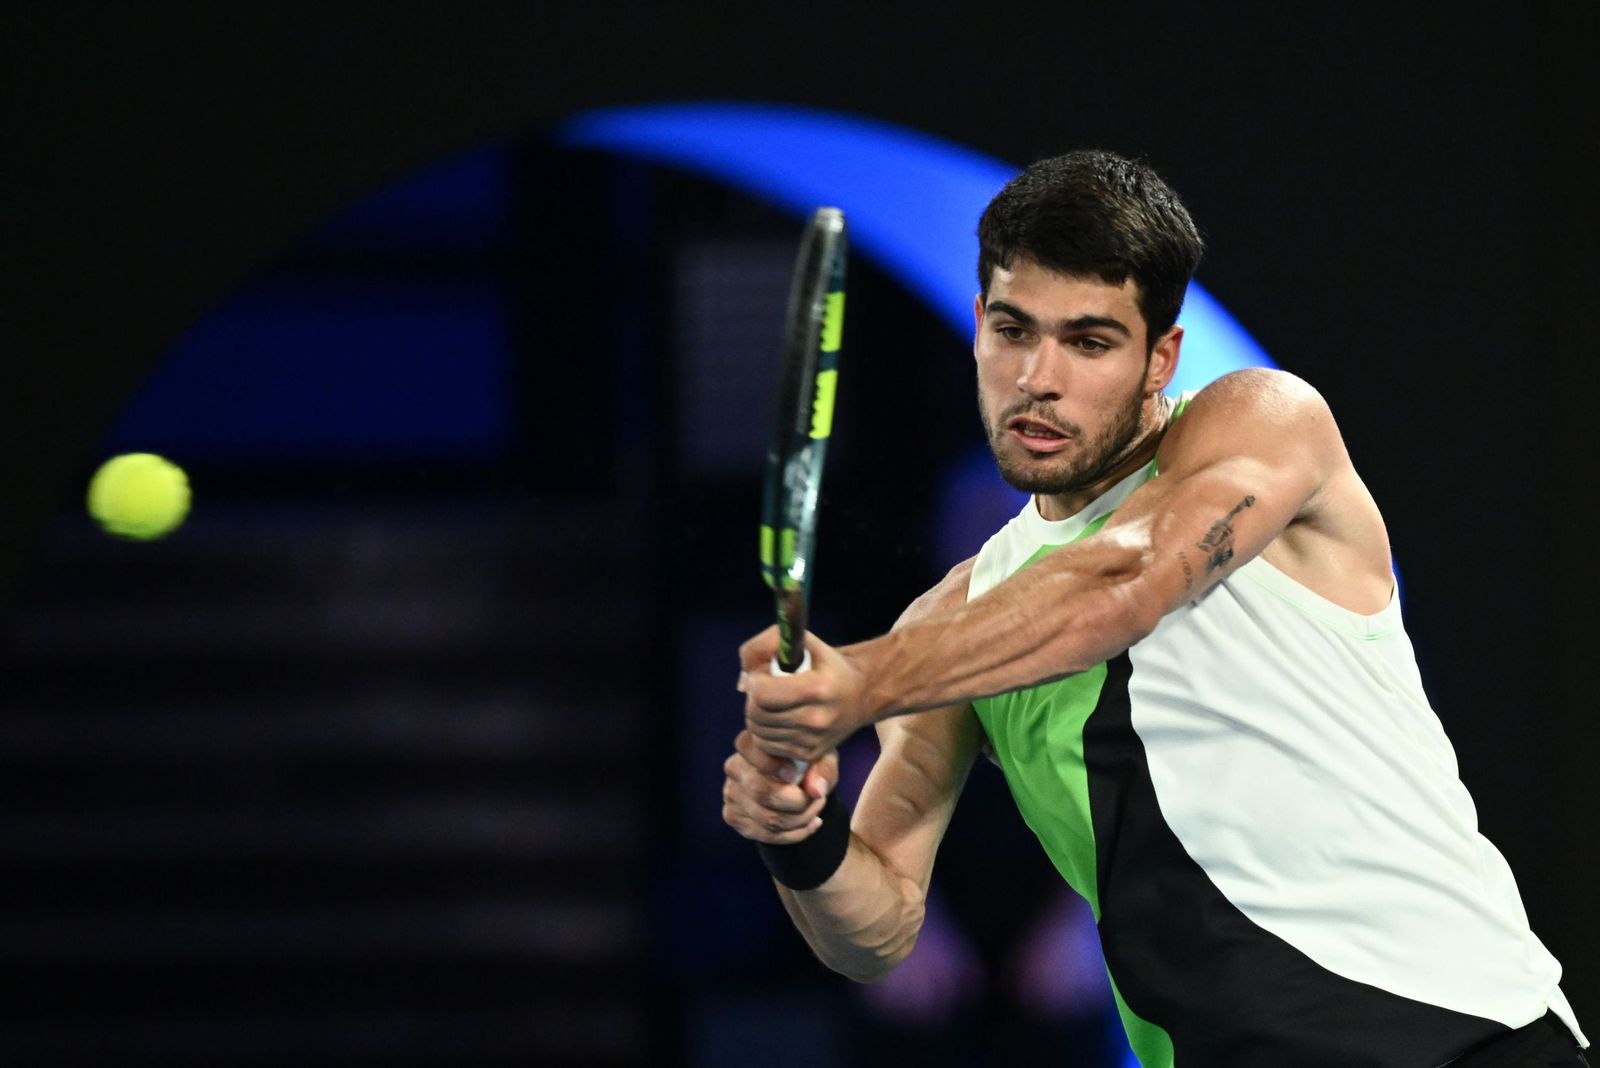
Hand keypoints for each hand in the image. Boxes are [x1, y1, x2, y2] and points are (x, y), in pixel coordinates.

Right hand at [721, 730, 839, 843]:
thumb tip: (815, 791)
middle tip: (819, 798)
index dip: (774, 764)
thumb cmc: (808, 764)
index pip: (749, 750)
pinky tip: (813, 822)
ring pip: (768, 819)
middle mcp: (734, 767)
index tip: (797, 774)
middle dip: (799, 802)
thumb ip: (821, 770)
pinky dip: (796, 833)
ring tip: (817, 808)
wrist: (797, 782)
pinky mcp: (733, 816)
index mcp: (751, 744)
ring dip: (802, 819)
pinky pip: (766, 834)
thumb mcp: (821, 759)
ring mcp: (731, 794)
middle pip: (762, 792)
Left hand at [738, 626, 873, 763]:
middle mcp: (817, 718)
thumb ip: (767, 644)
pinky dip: (765, 732)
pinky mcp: (809, 754)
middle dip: (753, 700)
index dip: (755, 683)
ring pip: (758, 733)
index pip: (764, 694)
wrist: (861, 693)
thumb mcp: (803, 642)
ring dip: (756, 716)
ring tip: (773, 703)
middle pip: (757, 715)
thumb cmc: (825, 664)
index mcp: (817, 688)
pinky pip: (767, 746)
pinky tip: (778, 719)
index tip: (761, 676)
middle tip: (764, 690)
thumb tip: (744, 680)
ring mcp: (813, 740)